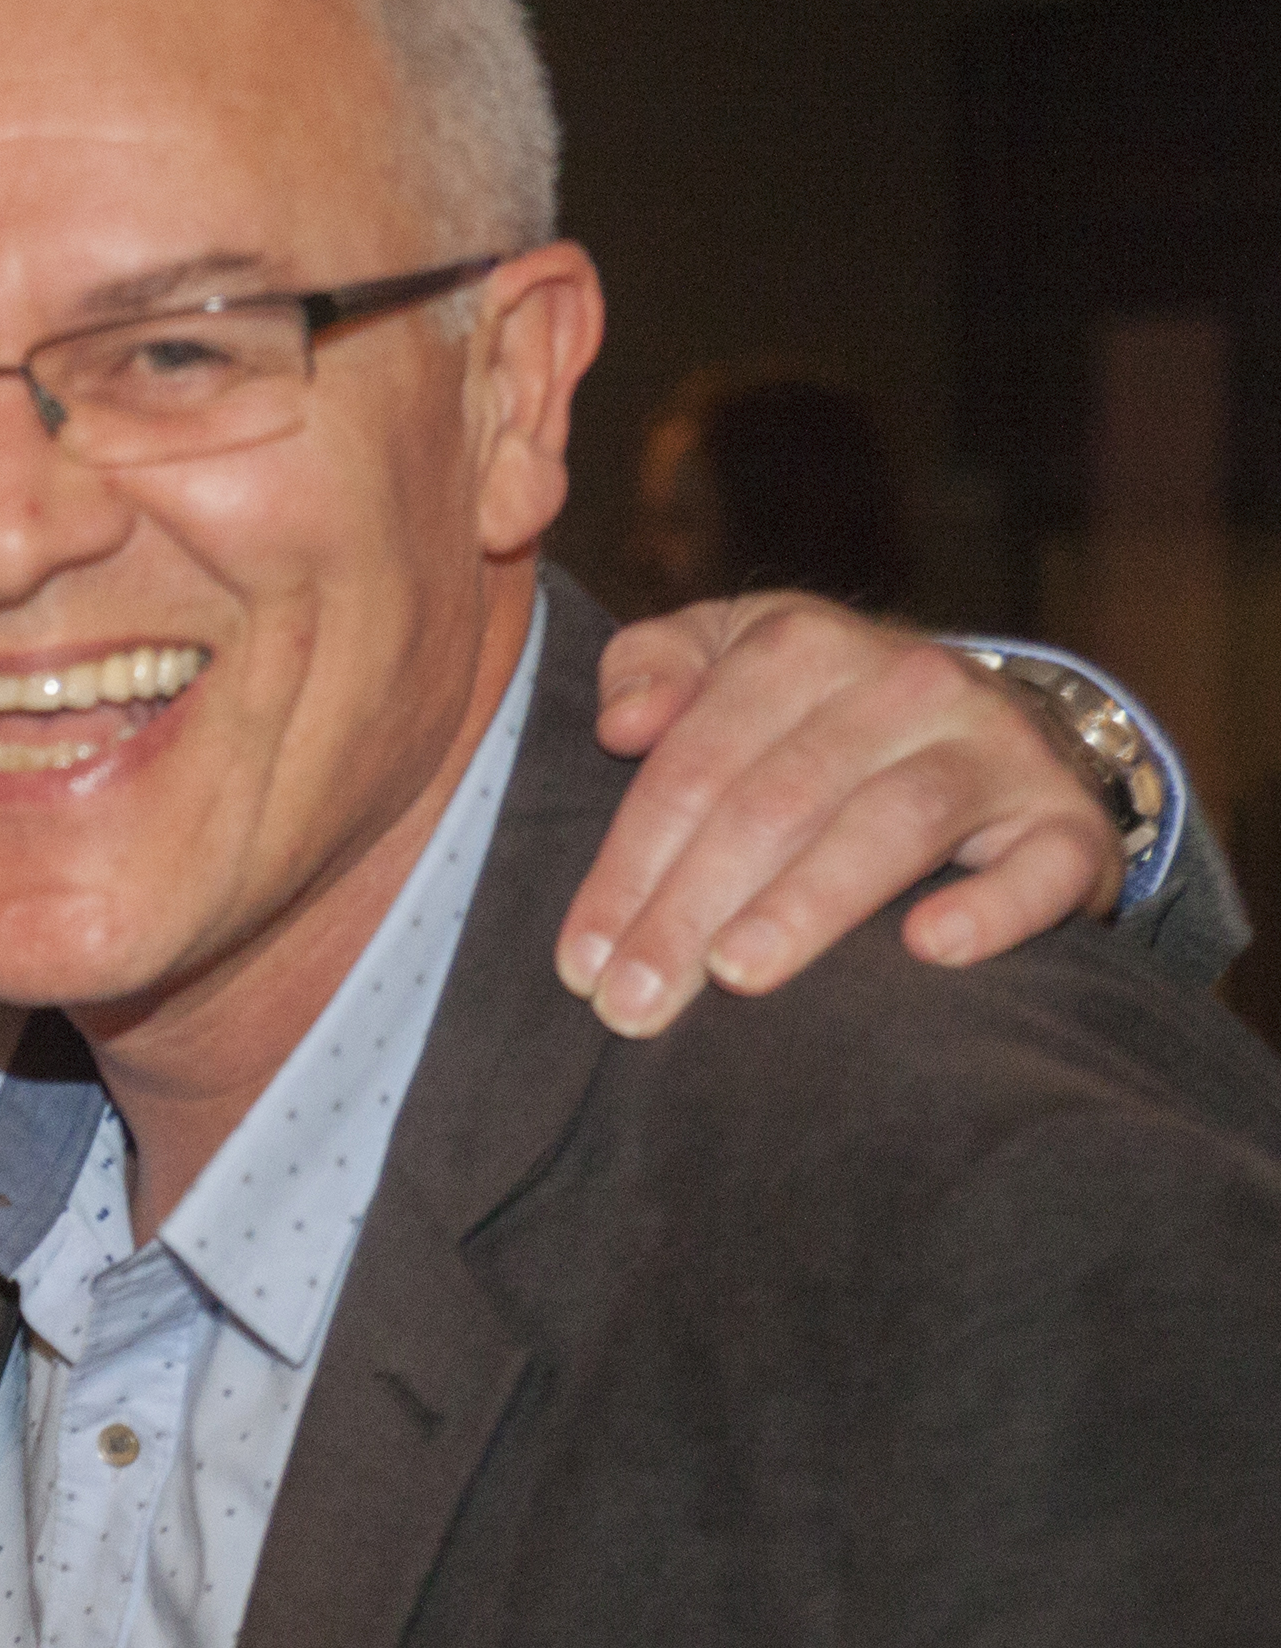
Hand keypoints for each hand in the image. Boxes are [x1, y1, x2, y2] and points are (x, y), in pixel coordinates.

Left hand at [557, 596, 1123, 1035]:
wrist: (990, 721)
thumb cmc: (812, 710)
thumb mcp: (723, 656)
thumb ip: (651, 666)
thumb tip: (623, 724)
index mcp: (803, 644)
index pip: (694, 764)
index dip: (629, 865)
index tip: (581, 962)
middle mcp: (907, 683)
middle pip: (777, 801)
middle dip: (690, 908)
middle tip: (632, 1003)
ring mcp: (996, 748)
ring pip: (893, 823)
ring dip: (807, 905)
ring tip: (737, 974)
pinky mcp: (1067, 820)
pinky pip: (1043, 862)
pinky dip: (994, 906)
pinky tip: (930, 950)